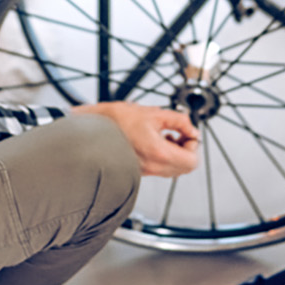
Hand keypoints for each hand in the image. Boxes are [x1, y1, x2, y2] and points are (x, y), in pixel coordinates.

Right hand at [71, 101, 200, 177]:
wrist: (91, 129)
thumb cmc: (116, 120)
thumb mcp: (154, 113)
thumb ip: (179, 121)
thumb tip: (192, 129)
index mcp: (159, 153)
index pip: (192, 161)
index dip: (193, 145)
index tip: (187, 133)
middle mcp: (153, 167)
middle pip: (186, 168)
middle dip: (186, 150)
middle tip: (179, 135)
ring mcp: (145, 172)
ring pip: (174, 171)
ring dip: (176, 154)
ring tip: (165, 137)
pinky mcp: (138, 171)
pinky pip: (161, 170)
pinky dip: (164, 158)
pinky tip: (155, 142)